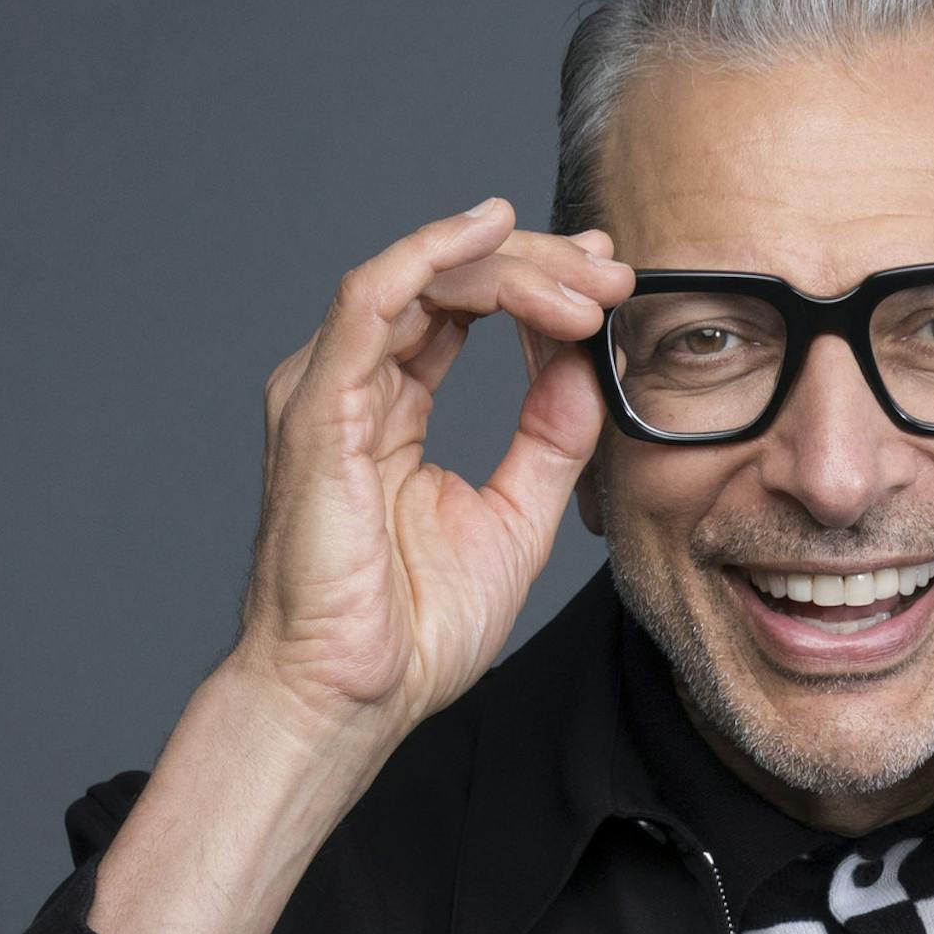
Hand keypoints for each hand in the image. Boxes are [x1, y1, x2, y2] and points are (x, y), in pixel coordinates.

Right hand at [238, 199, 633, 743]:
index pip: (461, 309)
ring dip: (512, 266)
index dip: (537, 283)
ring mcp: (329, 390)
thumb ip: (549, 440)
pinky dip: (435, 257)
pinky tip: (495, 237)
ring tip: (586, 283)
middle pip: (445, 280)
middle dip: (539, 265)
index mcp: (389, 408)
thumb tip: (585, 369)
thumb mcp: (515, 519)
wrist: (353, 696)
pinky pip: (372, 300)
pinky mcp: (319, 408)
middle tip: (613, 272)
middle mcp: (352, 385)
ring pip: (419, 277)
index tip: (610, 283)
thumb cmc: (410, 630)